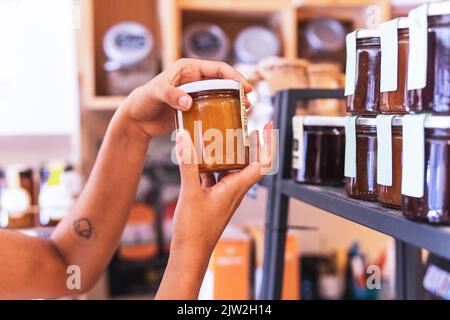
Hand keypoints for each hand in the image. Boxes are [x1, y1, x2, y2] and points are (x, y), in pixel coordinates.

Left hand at [118, 58, 252, 138]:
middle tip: (248, 103)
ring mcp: (195, 95)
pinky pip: (212, 110)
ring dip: (232, 103)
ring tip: (244, 113)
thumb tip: (188, 102)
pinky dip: (222, 114)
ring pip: (220, 96)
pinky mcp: (193, 110)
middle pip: (223, 82)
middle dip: (238, 91)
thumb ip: (171, 95)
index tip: (245, 87)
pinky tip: (230, 122)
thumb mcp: (155, 94)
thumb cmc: (142, 101)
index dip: (234, 76)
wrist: (136, 120)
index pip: (217, 68)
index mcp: (188, 69)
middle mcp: (194, 80)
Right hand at [171, 122, 273, 256]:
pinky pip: (216, 177)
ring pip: (231, 169)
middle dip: (249, 144)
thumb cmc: (195, 230)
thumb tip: (185, 139)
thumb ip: (188, 164)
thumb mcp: (190, 192)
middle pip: (248, 163)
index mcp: (236, 188)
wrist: (190, 254)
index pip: (262, 163)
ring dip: (229, 153)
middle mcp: (234, 190)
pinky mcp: (213, 199)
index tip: (268, 126)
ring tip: (221, 137)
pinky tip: (200, 158)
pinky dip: (211, 165)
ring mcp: (224, 195)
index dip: (268, 144)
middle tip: (245, 125)